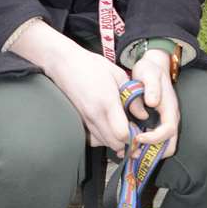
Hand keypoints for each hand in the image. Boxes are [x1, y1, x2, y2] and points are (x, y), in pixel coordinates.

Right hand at [12, 23, 130, 152]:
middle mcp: (94, 115)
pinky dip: (102, 138)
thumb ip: (133, 97)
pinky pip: (93, 138)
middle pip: (114, 144)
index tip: (139, 128)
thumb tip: (142, 114)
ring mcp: (85, 120)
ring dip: (115, 140)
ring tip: (121, 128)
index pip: (122, 134)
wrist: (64, 63)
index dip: (133, 135)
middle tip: (133, 130)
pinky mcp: (79, 121)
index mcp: (107, 102)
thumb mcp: (119, 75)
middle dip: (126, 141)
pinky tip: (108, 128)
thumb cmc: (91, 66)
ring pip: (103, 143)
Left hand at [129, 49, 179, 158]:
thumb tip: (153, 102)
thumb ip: (152, 87)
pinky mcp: (157, 124)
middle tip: (134, 151)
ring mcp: (164, 123)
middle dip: (153, 153)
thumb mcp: (149, 73)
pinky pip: (154, 142)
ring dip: (147, 152)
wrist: (153, 67)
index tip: (137, 137)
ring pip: (162, 147)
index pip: (168, 131)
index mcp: (170, 109)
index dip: (154, 139)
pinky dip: (144, 147)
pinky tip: (128, 145)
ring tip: (129, 151)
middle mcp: (170, 119)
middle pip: (169, 146)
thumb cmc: (150, 70)